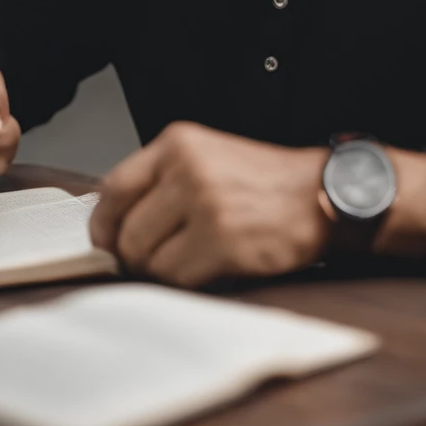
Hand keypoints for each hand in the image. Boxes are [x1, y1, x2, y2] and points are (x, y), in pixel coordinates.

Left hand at [89, 122, 329, 286]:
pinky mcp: (223, 241)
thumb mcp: (207, 158)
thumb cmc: (264, 183)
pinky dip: (188, 282)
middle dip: (134, 256)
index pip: (113, 189)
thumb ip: (161, 182)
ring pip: (148, 260)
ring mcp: (205, 205)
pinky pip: (177, 279)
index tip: (108, 241)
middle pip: (126, 232)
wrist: (321, 194)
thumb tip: (112, 226)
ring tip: (192, 260)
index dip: (104, 225)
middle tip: (157, 260)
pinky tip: (212, 267)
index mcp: (177, 143)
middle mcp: (187, 169)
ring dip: (163, 271)